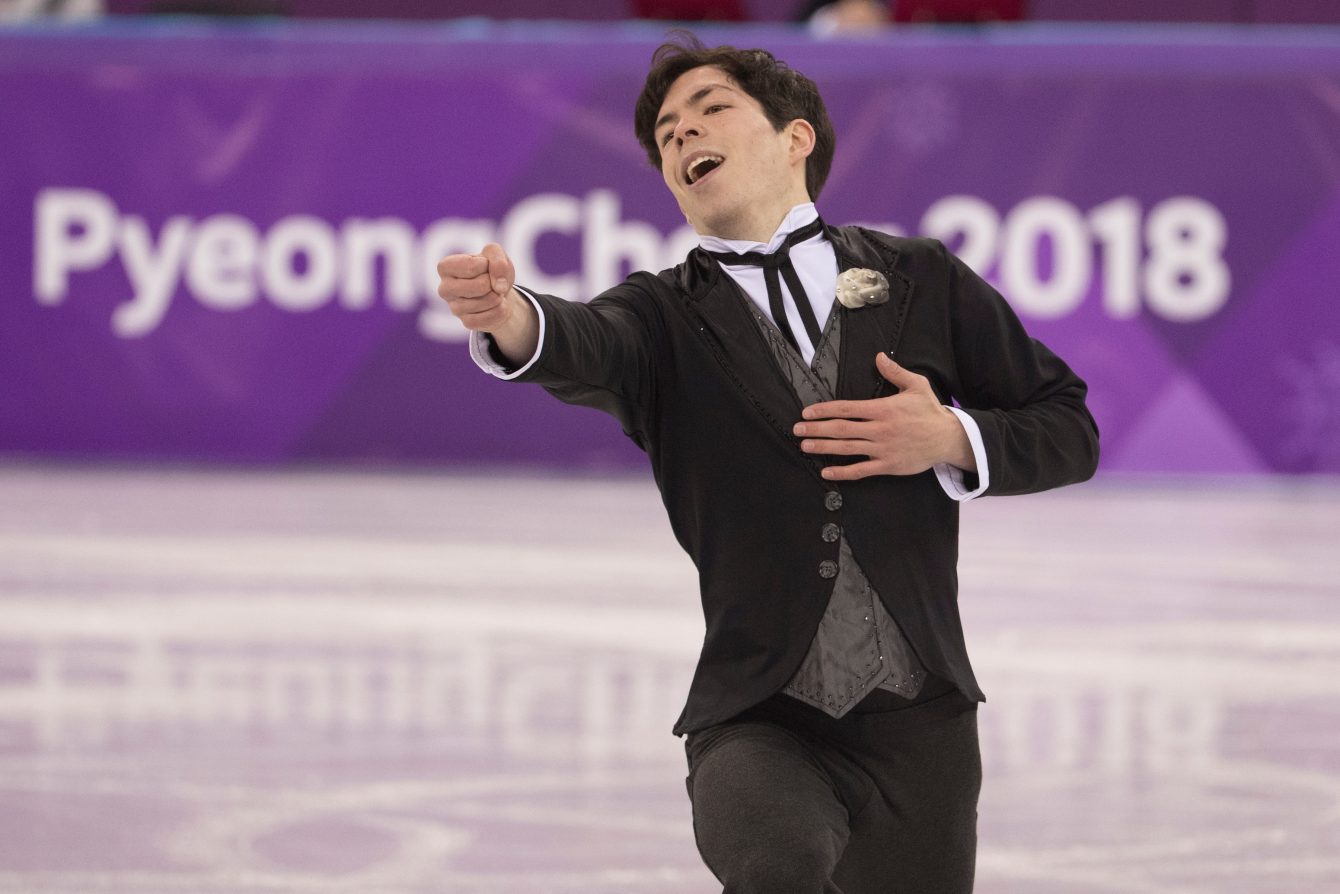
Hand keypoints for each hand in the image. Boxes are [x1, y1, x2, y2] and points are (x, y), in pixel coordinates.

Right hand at [436, 243, 518, 331]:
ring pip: (488, 301)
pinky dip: (501, 309)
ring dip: (499, 295)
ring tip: (493, 292)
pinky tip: (495, 305)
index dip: (487, 265)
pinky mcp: (467, 322)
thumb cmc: (491, 269)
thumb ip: (497, 259)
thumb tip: (499, 287)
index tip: (485, 266)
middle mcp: (444, 289)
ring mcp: (454, 308)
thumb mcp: (495, 254)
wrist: (498, 292)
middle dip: (494, 282)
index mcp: (445, 267)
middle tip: (491, 282)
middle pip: (481, 286)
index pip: (472, 266)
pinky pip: (492, 316)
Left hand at [792, 354, 974, 479]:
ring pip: (847, 449)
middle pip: (841, 429)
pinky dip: (843, 473)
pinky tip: (827, 472)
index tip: (807, 412)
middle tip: (797, 430)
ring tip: (805, 446)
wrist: (948, 438)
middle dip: (816, 429)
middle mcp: (880, 429)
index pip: (847, 408)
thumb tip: (879, 356)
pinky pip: (861, 471)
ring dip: (823, 448)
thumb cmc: (930, 411)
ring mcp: (883, 449)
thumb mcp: (916, 385)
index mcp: (883, 409)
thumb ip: (895, 372)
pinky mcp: (888, 466)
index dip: (824, 410)